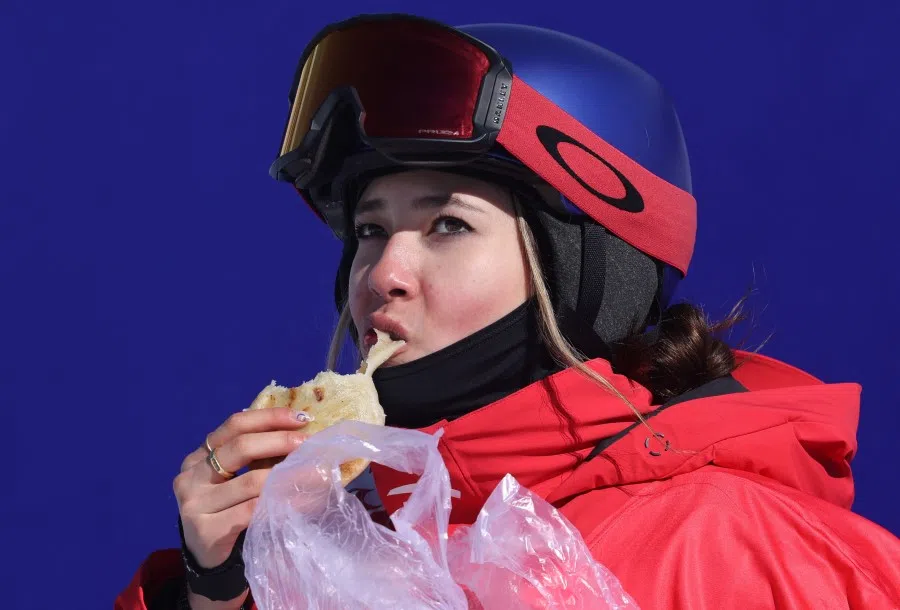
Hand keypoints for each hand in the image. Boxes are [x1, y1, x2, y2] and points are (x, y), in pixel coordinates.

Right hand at [174, 407, 309, 569]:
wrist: (209, 558)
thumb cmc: (228, 509)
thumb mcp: (235, 478)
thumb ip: (256, 456)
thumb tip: (299, 431)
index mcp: (198, 456)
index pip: (234, 425)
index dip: (268, 418)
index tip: (300, 418)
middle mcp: (191, 475)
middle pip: (240, 447)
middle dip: (280, 441)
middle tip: (308, 443)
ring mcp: (194, 503)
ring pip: (251, 481)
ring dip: (288, 475)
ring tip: (315, 471)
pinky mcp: (206, 530)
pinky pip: (253, 510)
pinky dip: (282, 502)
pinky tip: (302, 498)